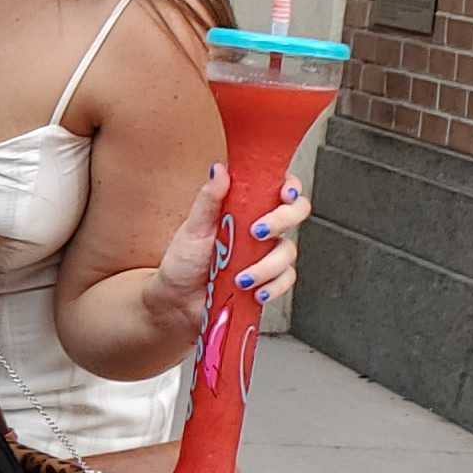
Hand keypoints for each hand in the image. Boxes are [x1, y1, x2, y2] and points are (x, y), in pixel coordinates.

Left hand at [148, 166, 313, 349]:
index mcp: (244, 208)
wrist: (176, 302)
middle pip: (295, 214)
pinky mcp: (267, 280)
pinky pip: (285, 280)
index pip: (278, 188)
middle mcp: (260, 229)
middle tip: (258, 232)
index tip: (283, 193)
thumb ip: (209, 199)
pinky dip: (274, 287)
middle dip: (283, 220)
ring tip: (241, 277)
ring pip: (288, 251)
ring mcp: (265, 255)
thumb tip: (219, 170)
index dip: (289, 186)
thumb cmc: (183, 262)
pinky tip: (256, 292)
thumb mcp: (193, 228)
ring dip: (268, 265)